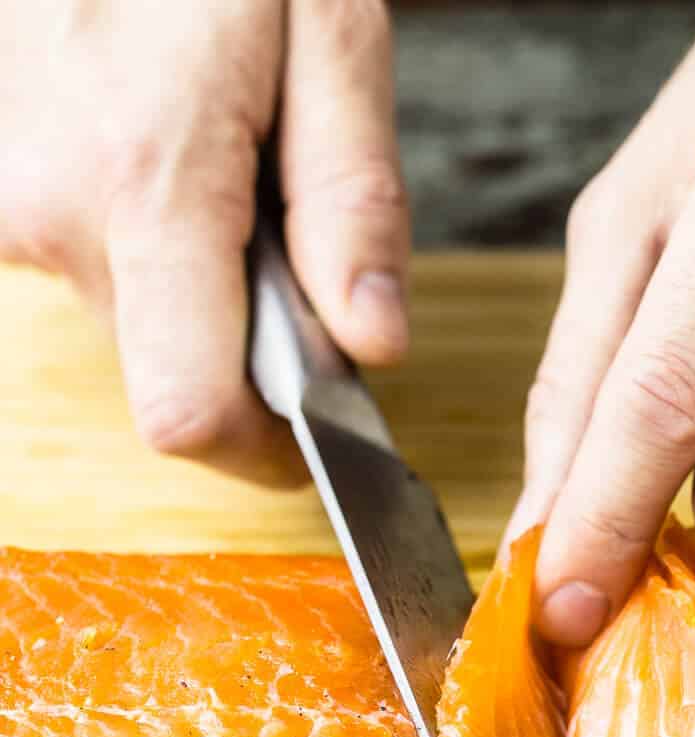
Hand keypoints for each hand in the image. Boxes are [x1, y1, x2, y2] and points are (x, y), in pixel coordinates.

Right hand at [0, 0, 407, 484]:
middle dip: (252, 355)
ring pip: (138, 322)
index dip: (263, 451)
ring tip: (234, 181)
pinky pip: (100, 268)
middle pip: (172, 375)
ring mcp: (10, 203)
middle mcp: (54, 210)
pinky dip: (158, 252)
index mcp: (148, 183)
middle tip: (297, 257)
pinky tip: (181, 170)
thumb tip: (371, 347)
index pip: (192, 410)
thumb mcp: (332, 38)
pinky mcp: (0, 190)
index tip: (322, 440)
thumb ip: (354, 204)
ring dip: (206, 293)